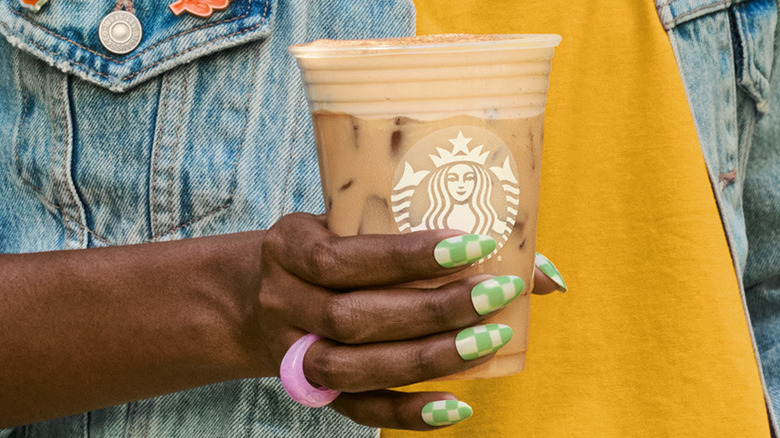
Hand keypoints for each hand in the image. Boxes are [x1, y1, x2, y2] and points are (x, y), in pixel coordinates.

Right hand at [250, 213, 561, 430]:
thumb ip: (431, 237)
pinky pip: (355, 409)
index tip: (474, 245)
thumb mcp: (355, 223)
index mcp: (290, 246)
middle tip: (496, 295)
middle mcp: (284, 300)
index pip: (346, 255)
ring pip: (354, 367)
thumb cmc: (328, 247)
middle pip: (355, 317)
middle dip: (433, 309)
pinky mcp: (310, 389)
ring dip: (426, 358)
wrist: (256, 295)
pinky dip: (405, 413)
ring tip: (488, 341)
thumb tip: (546, 274)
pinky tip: (455, 406)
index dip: (409, 255)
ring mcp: (292, 351)